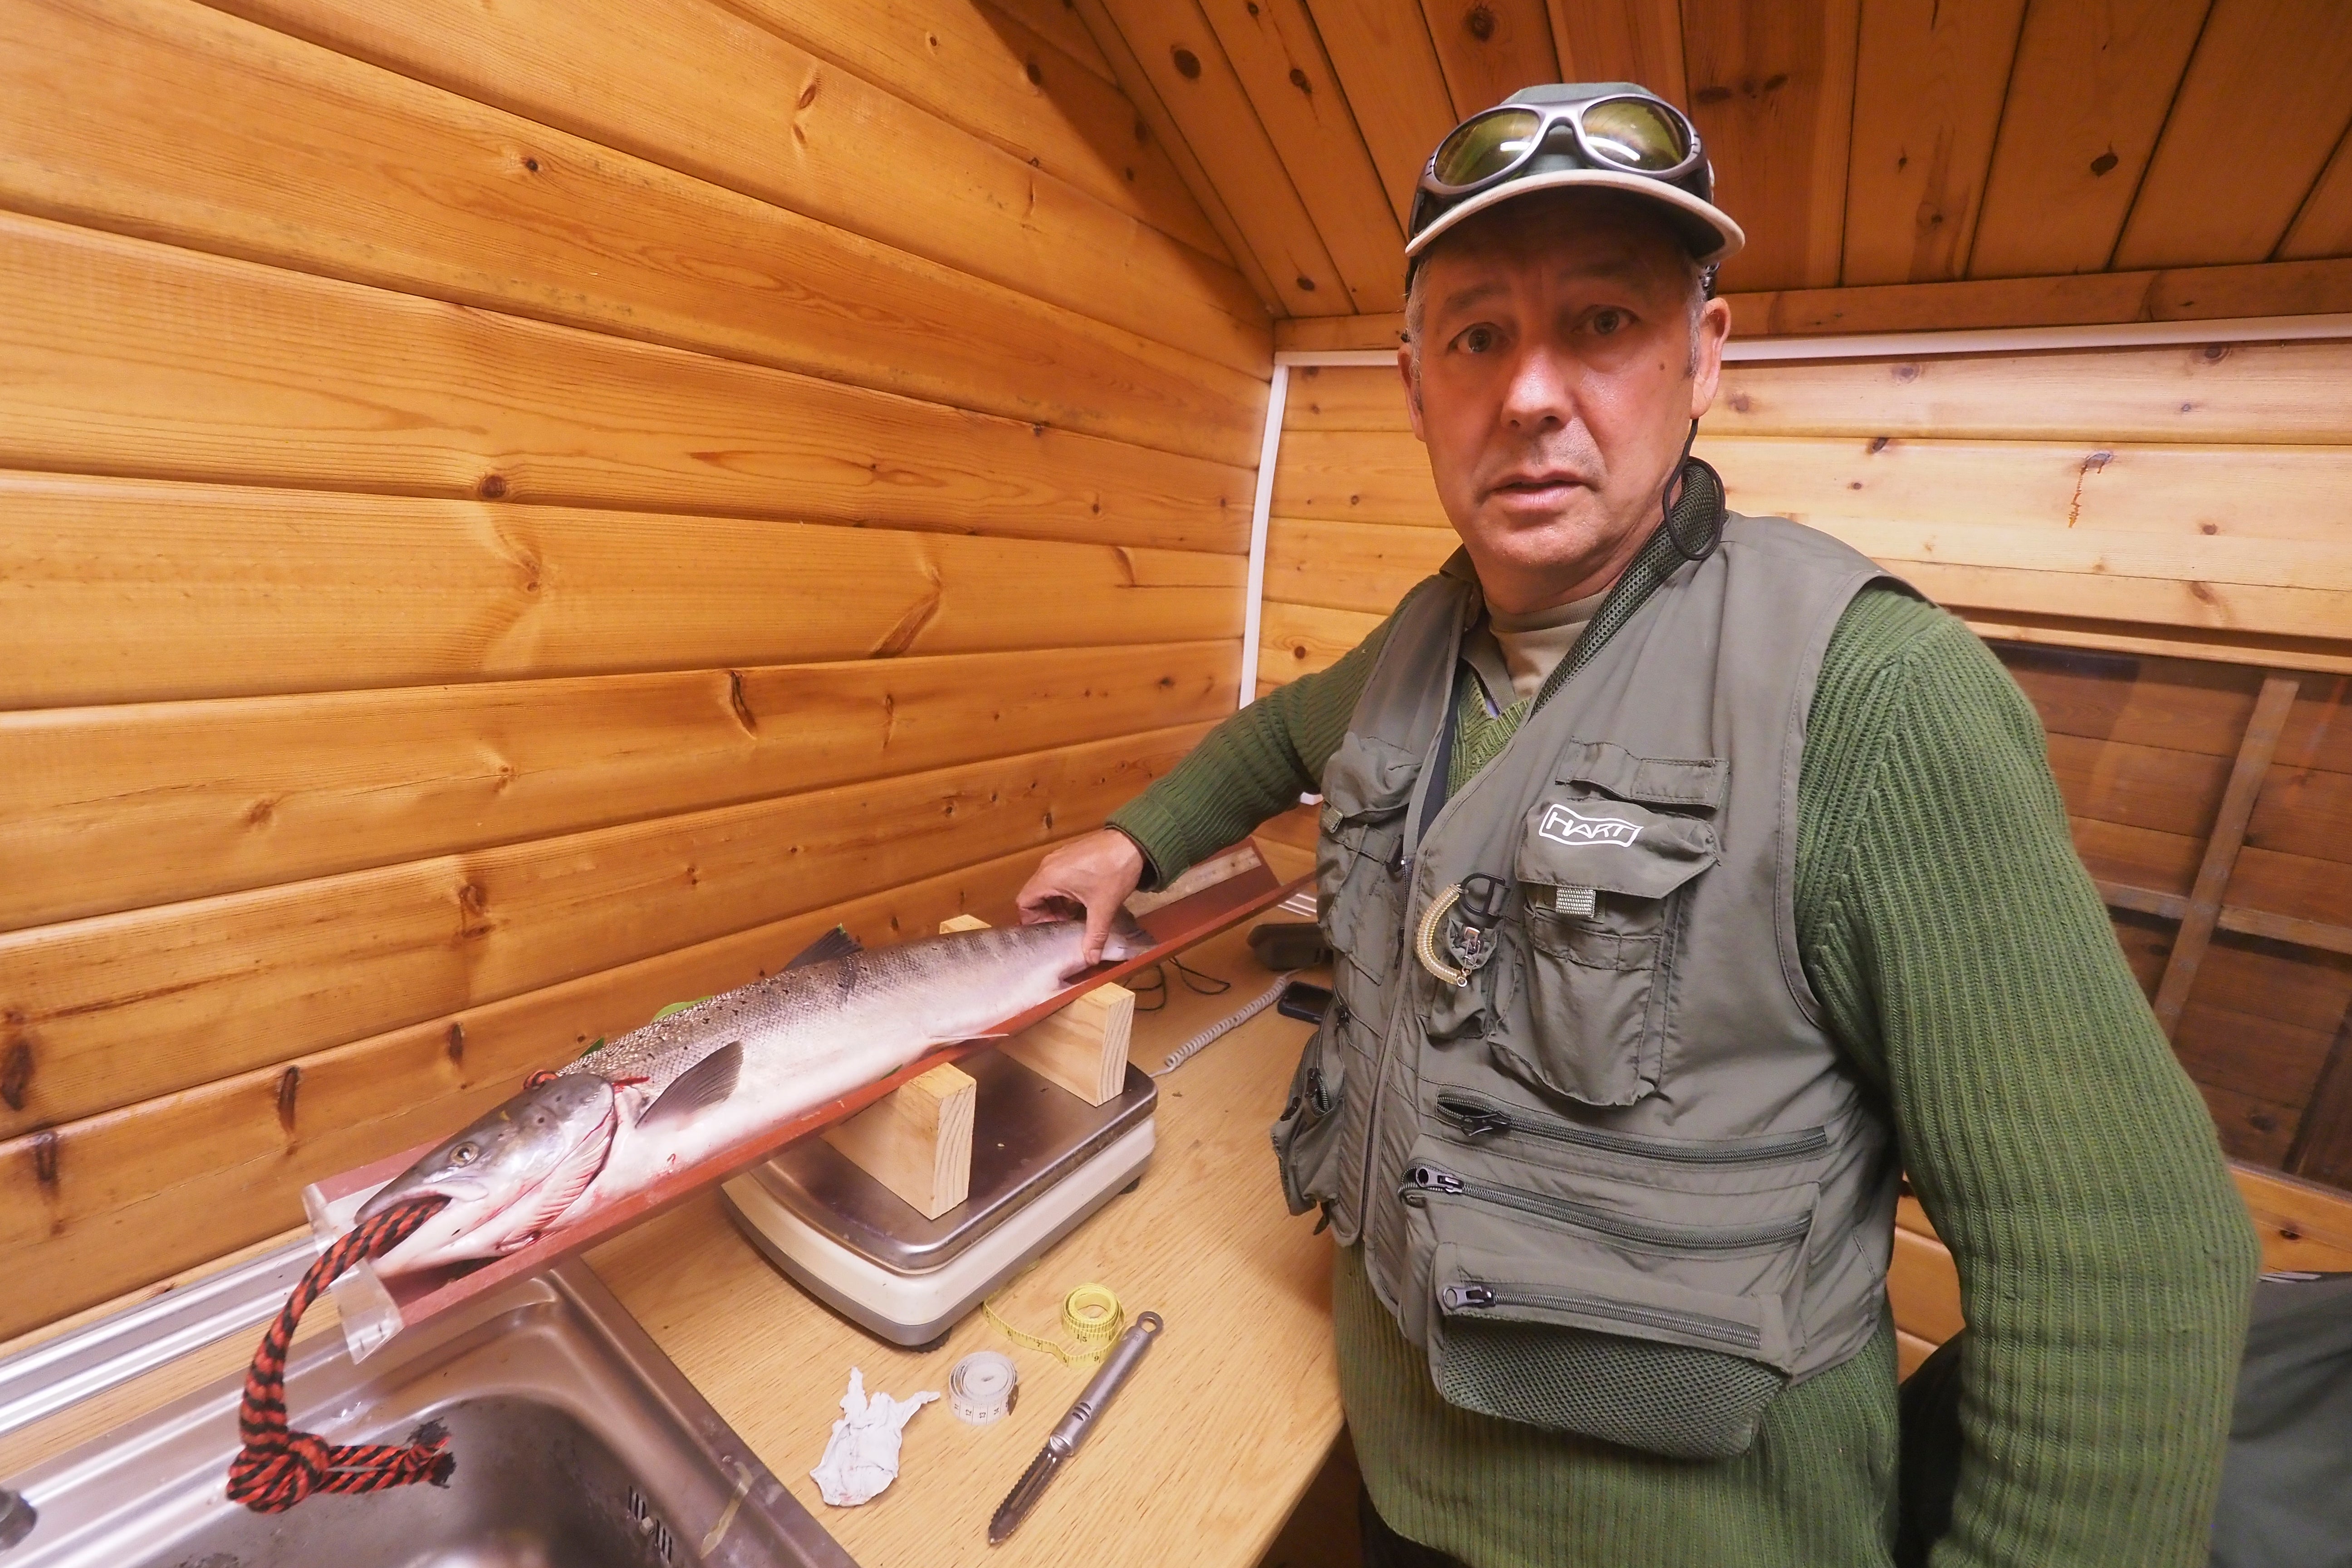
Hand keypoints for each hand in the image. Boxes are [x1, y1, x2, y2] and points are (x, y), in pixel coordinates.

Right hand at [1017, 829, 1145, 966]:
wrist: (1133, 842)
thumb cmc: (1114, 871)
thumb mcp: (1103, 907)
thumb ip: (1094, 935)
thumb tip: (1090, 959)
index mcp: (1049, 877)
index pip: (1024, 902)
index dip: (1033, 920)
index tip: (1049, 932)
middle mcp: (1049, 865)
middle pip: (1035, 896)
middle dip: (1046, 914)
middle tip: (1063, 927)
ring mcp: (1059, 858)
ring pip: (1047, 887)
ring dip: (1057, 904)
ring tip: (1074, 918)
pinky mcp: (1070, 856)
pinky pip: (1058, 878)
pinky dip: (1065, 893)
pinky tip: (1082, 903)